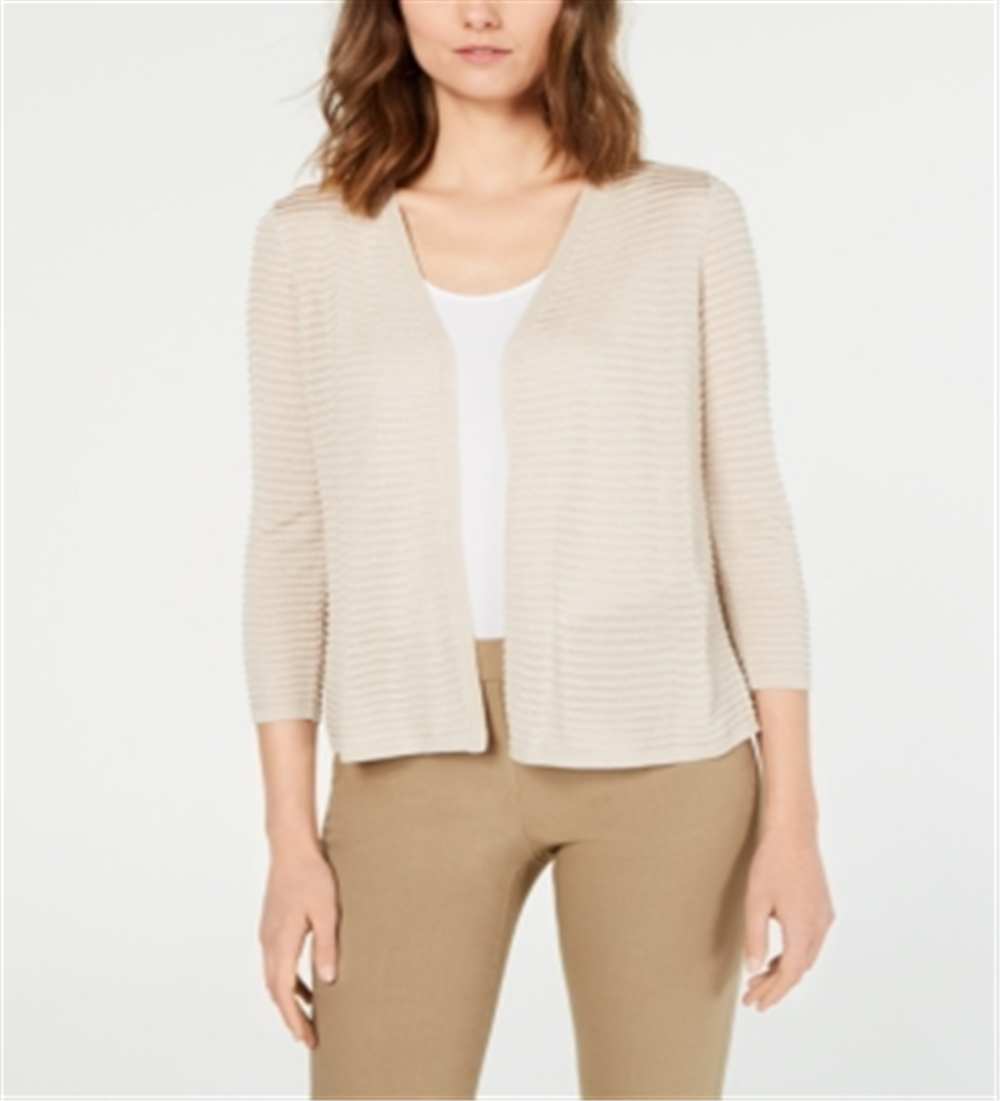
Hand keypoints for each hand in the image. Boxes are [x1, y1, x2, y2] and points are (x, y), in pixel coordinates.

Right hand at [258, 848, 340, 1046]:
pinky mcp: (273, 925)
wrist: (292, 848)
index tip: (306, 1038)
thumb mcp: (327, 911)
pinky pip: (277, 962)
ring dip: (289, 998)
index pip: (283, 992)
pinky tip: (307, 982)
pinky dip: (288, 979)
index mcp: (281, 942)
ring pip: (274, 977)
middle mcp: (269, 942)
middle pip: (275, 990)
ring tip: (309, 1016)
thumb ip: (326, 946)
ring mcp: (268, 933)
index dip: (294, 1019)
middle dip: (291, 1016)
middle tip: (309, 1036)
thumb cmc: (312, 875)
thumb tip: (327, 981)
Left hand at [741, 819, 834, 1011]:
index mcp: (803, 927)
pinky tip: (777, 954)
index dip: (773, 992)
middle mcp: (820, 926)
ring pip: (806, 956)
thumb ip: (755, 937)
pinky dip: (794, 954)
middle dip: (776, 985)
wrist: (794, 831)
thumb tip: (754, 969)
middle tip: (752, 996)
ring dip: (785, 970)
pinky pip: (811, 941)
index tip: (756, 1004)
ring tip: (760, 978)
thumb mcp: (756, 901)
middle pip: (799, 968)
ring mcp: (824, 916)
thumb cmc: (772, 862)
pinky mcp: (823, 906)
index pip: (790, 973)